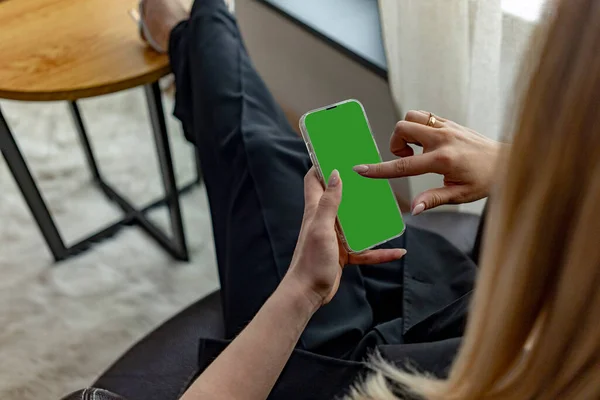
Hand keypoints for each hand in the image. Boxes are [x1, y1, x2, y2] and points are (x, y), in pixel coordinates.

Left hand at [286, 168, 405, 307]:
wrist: (308, 292)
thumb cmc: (311, 260)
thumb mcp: (321, 227)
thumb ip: (329, 202)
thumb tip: (335, 174)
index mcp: (316, 210)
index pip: (313, 180)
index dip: (321, 165)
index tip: (337, 153)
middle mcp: (324, 220)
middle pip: (339, 197)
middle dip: (354, 187)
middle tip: (371, 177)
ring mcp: (335, 237)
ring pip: (356, 222)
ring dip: (371, 217)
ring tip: (388, 208)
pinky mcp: (344, 254)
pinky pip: (366, 250)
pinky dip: (380, 251)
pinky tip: (397, 251)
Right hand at [353, 110, 501, 214]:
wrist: (507, 161)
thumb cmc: (485, 180)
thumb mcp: (460, 195)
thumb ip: (434, 199)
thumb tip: (414, 209)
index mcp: (442, 160)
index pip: (402, 166)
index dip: (378, 170)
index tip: (360, 170)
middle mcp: (442, 139)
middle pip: (401, 128)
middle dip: (394, 143)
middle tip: (406, 159)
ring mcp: (446, 127)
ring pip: (411, 117)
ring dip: (405, 132)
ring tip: (415, 150)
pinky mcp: (449, 122)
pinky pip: (423, 116)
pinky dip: (417, 127)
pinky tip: (426, 143)